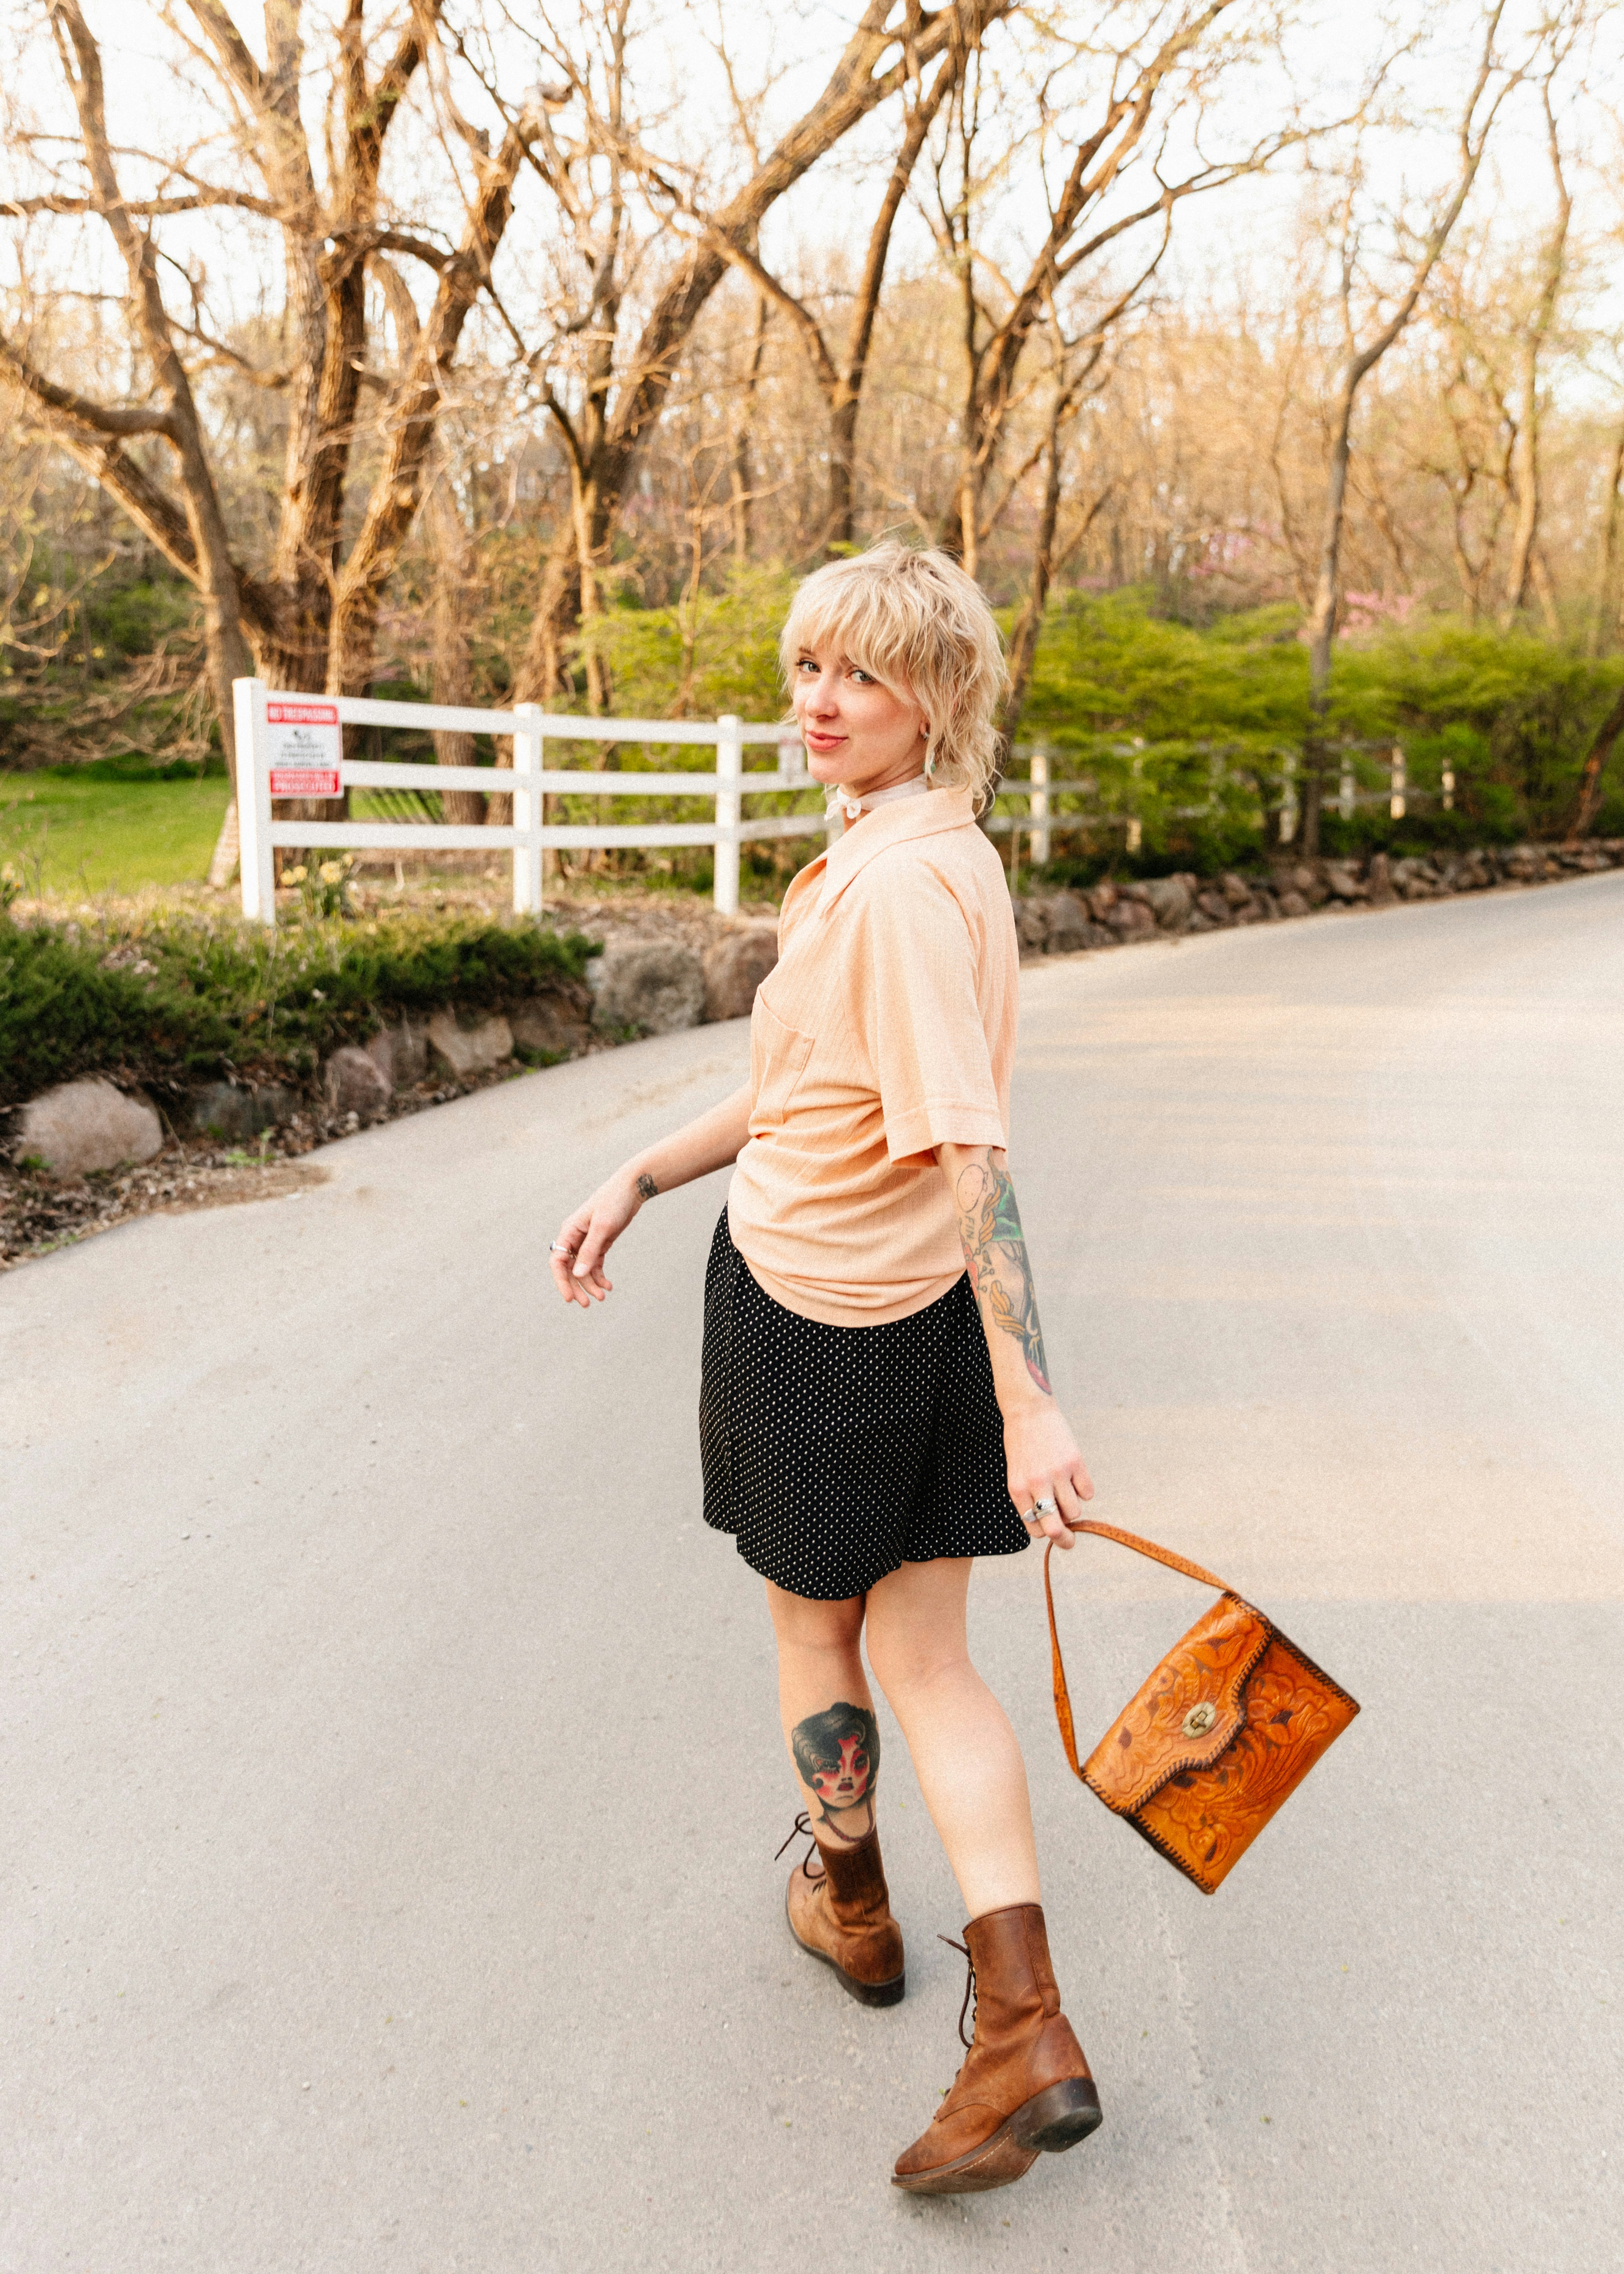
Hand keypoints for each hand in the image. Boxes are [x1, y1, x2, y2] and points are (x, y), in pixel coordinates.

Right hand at [549, 1170, 645, 1308]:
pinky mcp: (600, 1243)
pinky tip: (608, 1286)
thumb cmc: (614, 1202)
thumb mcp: (602, 1227)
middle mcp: (575, 1238)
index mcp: (569, 1231)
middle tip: (587, 1304)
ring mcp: (587, 1241)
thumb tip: (578, 1274)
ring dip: (590, 1284)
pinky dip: (600, 1277)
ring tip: (602, 1297)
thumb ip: (590, 1251)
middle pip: (570, 1269)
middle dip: (577, 1287)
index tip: (569, 1298)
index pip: (558, 1262)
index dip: (561, 1281)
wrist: (632, 1189)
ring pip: (583, 1269)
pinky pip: (595, 1265)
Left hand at [1003, 1397, 1093, 1548]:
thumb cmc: (1021, 1446)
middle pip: (1055, 1529)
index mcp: (1018, 1490)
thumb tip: (1052, 1524)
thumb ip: (1029, 1500)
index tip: (1050, 1529)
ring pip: (1075, 1512)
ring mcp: (1058, 1473)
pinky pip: (1088, 1493)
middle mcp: (1037, 1484)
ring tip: (1065, 1490)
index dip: (1044, 1533)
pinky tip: (1073, 1476)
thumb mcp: (1017, 1475)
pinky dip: (1083, 1490)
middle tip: (1070, 1541)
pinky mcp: (1076, 1462)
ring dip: (1072, 1507)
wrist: (1028, 1411)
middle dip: (1065, 1541)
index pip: (1034, 1529)